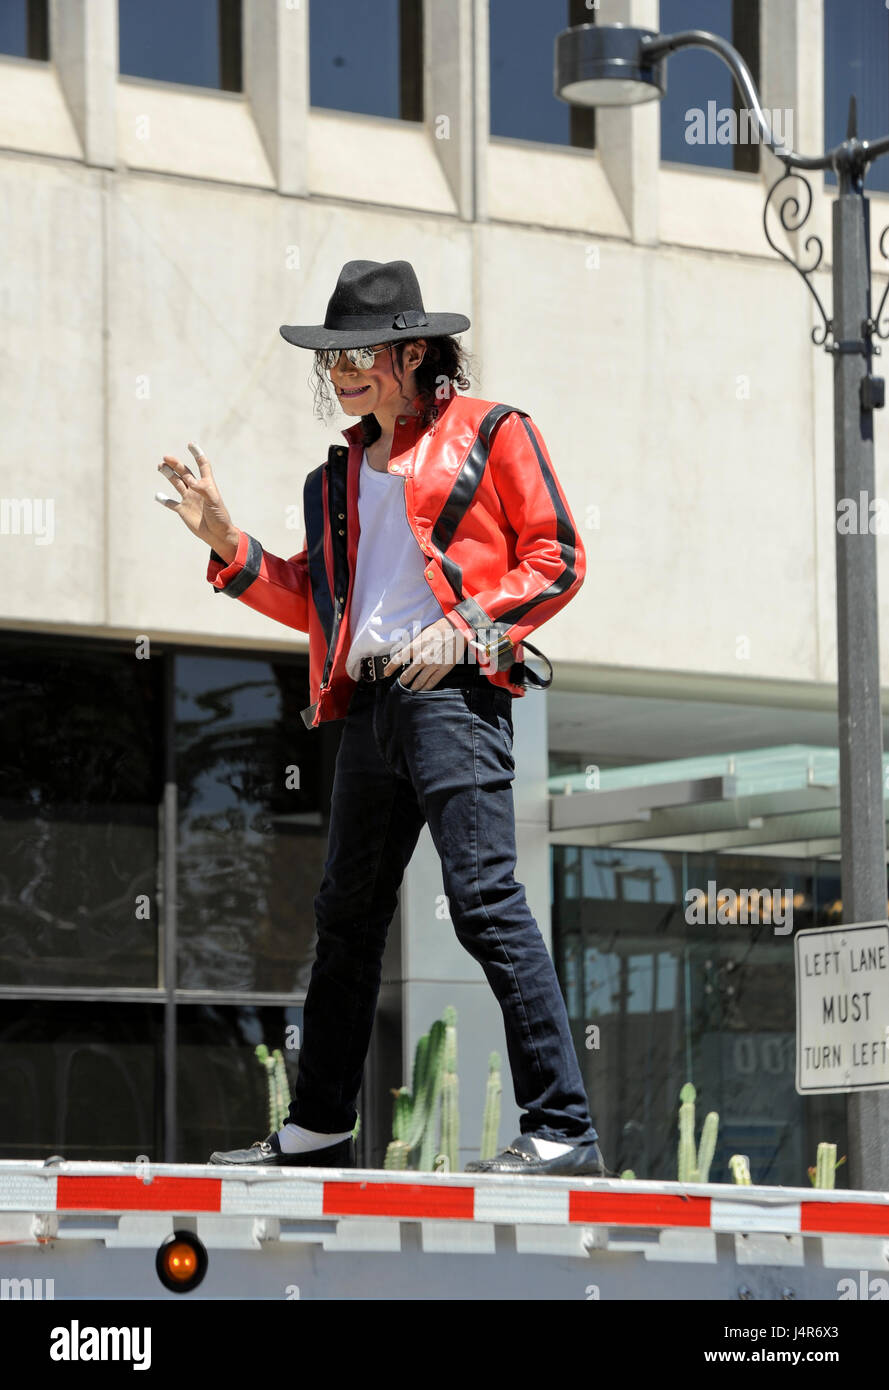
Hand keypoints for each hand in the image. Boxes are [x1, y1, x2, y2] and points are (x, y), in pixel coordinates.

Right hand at [155, 442, 238, 559]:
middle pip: (184, 472)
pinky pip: (171, 503)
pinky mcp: (183, 510)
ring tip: (160, 467)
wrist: (218, 534)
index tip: (190, 445)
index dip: (197, 454)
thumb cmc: (219, 516)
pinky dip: (164, 500)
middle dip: (175, 464)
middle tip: (165, 458)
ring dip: (168, 475)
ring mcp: (189, 499)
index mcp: (206, 484)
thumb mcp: (214, 501)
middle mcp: (196, 489)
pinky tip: (158, 495)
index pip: (202, 465)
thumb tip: (190, 481)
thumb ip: (203, 489)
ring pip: (176, 483)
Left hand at [386, 617, 469, 689]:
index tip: (386, 673)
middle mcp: (422, 657)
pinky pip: (431, 683)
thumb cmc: (439, 629)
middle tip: (400, 685)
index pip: (398, 660)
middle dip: (402, 682)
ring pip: (418, 682)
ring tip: (410, 691)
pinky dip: (425, 688)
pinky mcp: (443, 669)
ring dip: (412, 688)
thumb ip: (413, 645)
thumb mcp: (422, 634)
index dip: (390, 668)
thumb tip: (405, 653)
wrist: (457, 629)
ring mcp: (432, 665)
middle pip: (406, 675)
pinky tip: (422, 690)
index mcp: (415, 646)